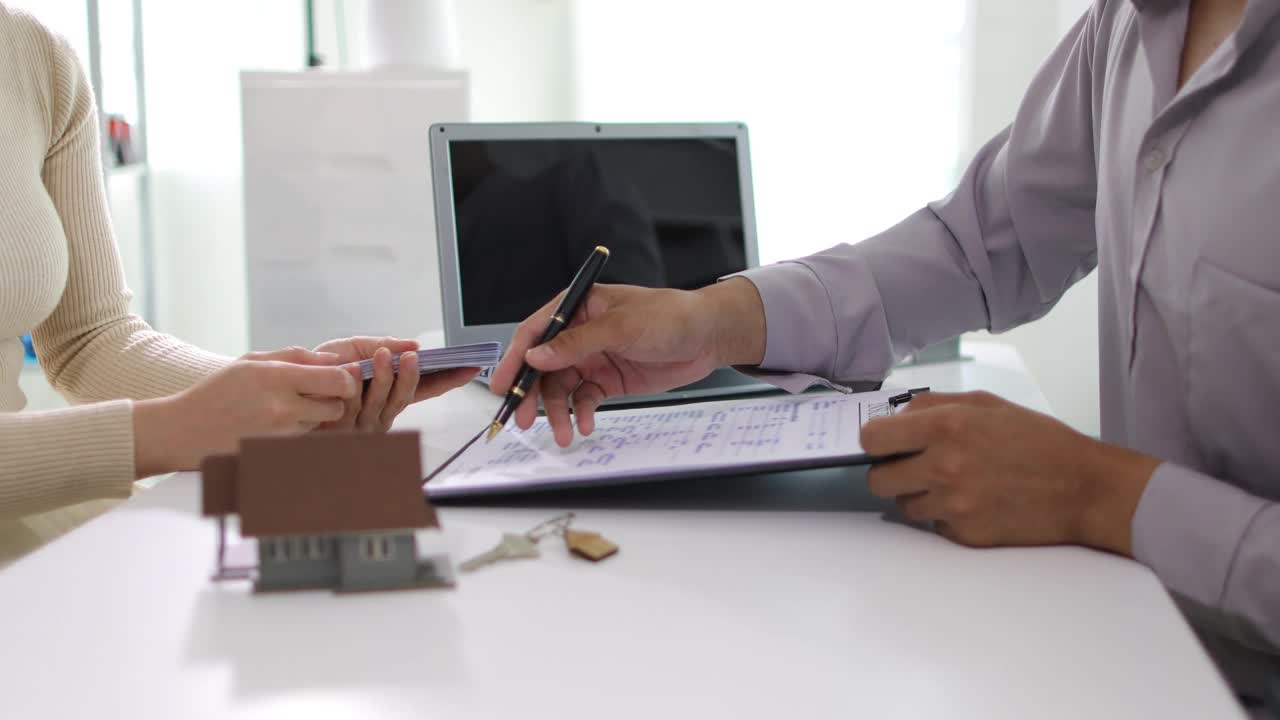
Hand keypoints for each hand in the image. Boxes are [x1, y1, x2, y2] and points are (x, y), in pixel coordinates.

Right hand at [133, 356, 358, 475]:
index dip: (345, 379)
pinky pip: (305, 440)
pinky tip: (276, 426)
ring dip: (313, 417)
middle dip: (332, 399)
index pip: (337, 381)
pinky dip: (299, 433)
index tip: (340, 378)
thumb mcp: (252, 361)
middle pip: (337, 406)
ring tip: (282, 409)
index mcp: (276, 379)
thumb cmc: (218, 391)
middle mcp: (282, 410)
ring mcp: (280, 436)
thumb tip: (335, 359)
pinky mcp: (277, 454)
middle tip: (312, 394)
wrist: (185, 431)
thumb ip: (297, 356)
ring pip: (321, 424)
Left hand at [313, 336, 479, 431]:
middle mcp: (381, 411)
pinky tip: (354, 371)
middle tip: (414, 357)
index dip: (449, 379)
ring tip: (382, 354)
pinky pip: (355, 407)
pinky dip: (356, 386)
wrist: (287, 383)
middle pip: (406, 397)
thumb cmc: (321, 368)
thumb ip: (384, 345)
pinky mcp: (344, 427)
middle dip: (411, 376)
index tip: (469, 368)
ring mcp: (363, 422)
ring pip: (383, 402)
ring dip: (384, 377)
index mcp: (389, 393)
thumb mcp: (354, 348)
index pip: (426, 387)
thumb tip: (413, 346)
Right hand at [491, 278, 766, 446]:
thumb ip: (577, 343)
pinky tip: (585, 426)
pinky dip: (580, 414)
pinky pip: (583, 400)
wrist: (708, 337)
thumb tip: (537, 355)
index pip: (536, 331)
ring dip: (558, 411)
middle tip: (524, 419)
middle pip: (543, 365)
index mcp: (578, 307)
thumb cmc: (670, 317)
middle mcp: (579, 333)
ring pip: (561, 388)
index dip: (516, 358)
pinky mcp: (607, 380)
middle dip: (532, 393)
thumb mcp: (622, 327)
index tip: (503, 385)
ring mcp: (592, 358)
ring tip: (563, 432)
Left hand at [860, 391, 1159, 554]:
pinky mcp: (966, 534)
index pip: (873, 439)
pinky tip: (974, 501)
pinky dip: (945, 515)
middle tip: (914, 466)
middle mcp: (944, 466)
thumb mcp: (988, 404)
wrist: (1084, 488)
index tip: (886, 443)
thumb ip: (935, 405)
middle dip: (891, 472)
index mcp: (948, 427)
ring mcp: (954, 504)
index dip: (876, 441)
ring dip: (918, 495)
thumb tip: (896, 415)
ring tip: (953, 483)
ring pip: (904, 505)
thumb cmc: (1038, 440)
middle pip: (877, 480)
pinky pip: (934, 525)